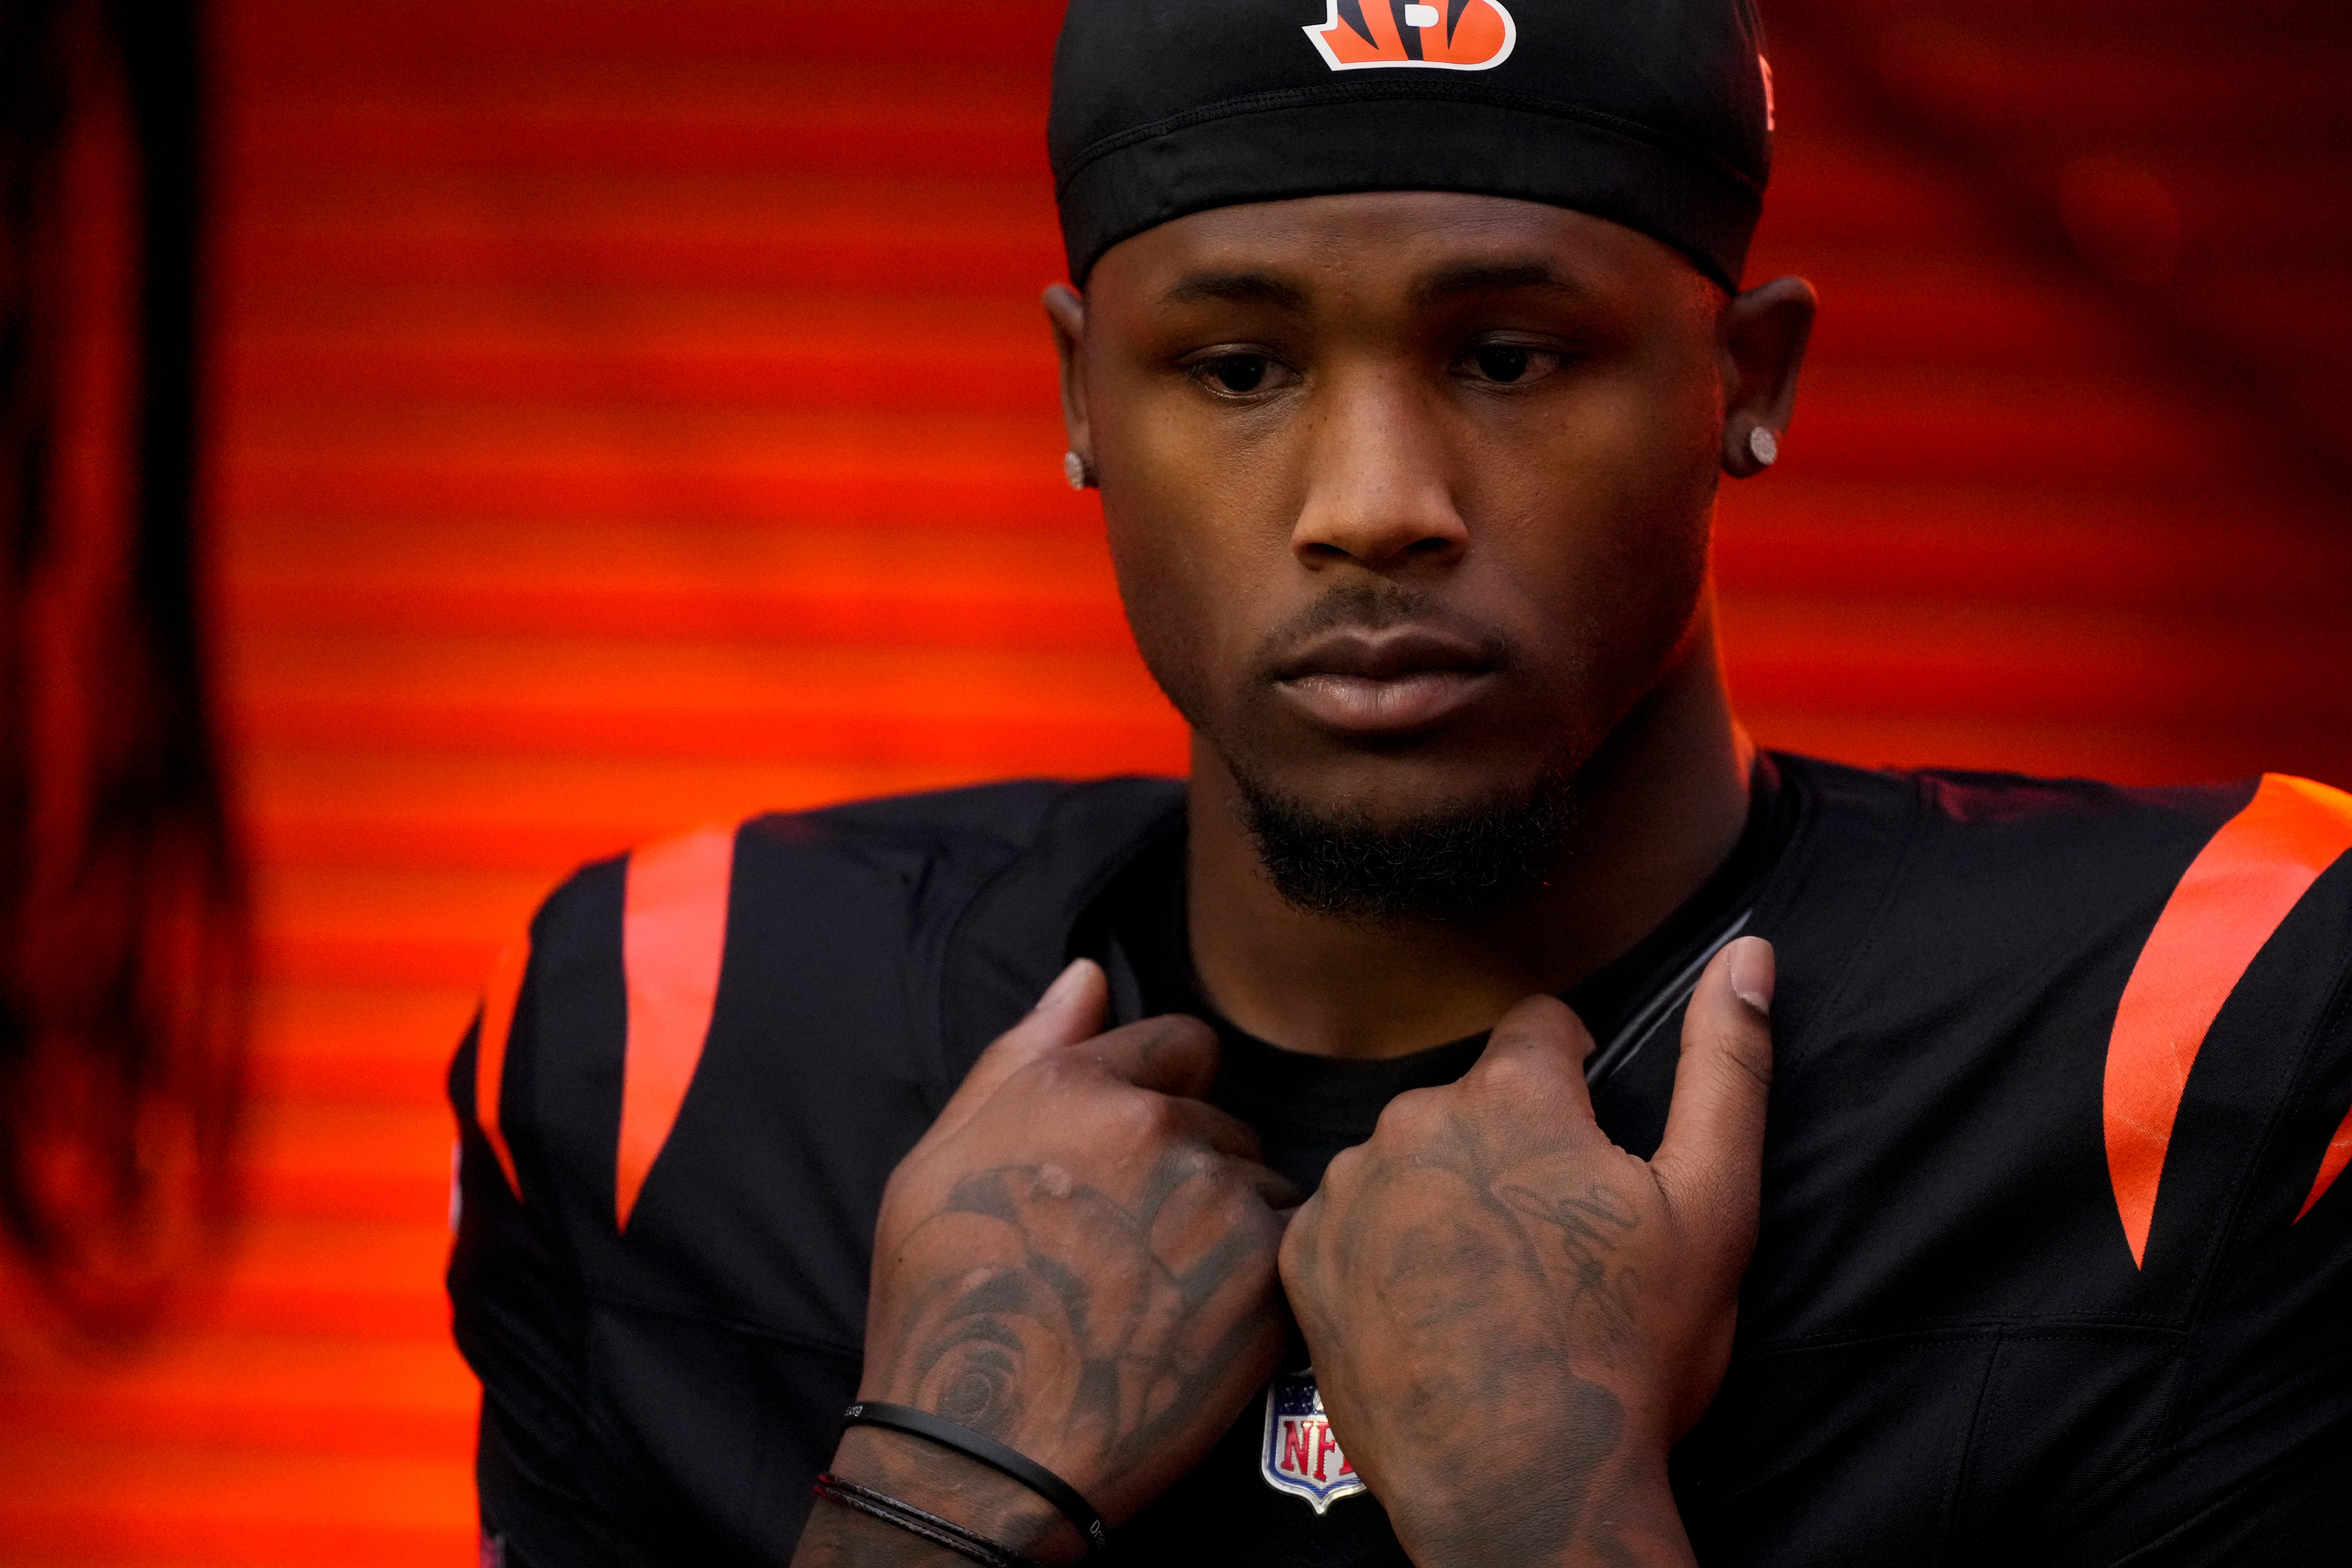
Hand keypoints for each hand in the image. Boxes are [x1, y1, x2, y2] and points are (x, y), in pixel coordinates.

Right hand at [807, 959, 1295, 1565]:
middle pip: (1222, 1119)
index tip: (1129, 1160)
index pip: (1181, 1044)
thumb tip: (1089, 973)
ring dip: (1229, 1220)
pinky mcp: (1268, 1279)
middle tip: (1129, 1244)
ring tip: (1160, 1289)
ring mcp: (1221, 1203)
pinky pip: (1292, 1243)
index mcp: (1080, 1087)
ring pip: (1261, 1181)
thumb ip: (1028, 1050)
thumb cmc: (947, 1298)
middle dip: (1190, 1165)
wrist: (982, 1446)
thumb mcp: (946, 1153)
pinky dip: (1260, 1275)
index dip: (1160, 1095)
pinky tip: (1202, 1318)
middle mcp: (1159, 1128)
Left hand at [1278, 936, 1775, 1567]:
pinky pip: (1348, 1219)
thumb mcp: (1712, 1204)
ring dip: (1442, 1197)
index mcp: (1510, 1095)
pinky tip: (1430, 1310)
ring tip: (1490, 1286)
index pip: (1542, 1030)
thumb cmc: (1629, 1351)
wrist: (1524, 1490)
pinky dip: (1384, 1250)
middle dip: (1509, 1149)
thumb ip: (1727, 1064)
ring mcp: (1346, 1189)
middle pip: (1472, 1102)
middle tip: (1548, 1244)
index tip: (1589, 1152)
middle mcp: (1411, 1120)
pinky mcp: (1303, 1256)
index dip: (1577, 1081)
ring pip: (1406, 1159)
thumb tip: (1749, 955)